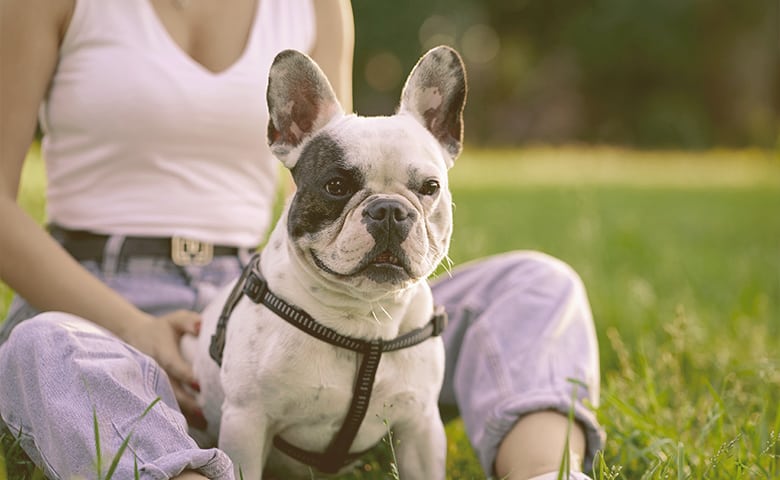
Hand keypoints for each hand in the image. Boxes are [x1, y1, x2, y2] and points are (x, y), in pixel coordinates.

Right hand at [124, 310, 206, 428]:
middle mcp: (153, 369)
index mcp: (160, 351)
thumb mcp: (174, 319)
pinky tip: (193, 425)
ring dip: (184, 413)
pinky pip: (163, 404)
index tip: (199, 384)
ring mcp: (150, 381)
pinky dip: (177, 415)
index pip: (173, 364)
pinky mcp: (150, 390)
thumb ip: (188, 321)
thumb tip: (201, 326)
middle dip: (187, 403)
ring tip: (204, 425)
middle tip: (206, 414)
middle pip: (170, 389)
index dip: (185, 374)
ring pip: (166, 400)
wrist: (133, 335)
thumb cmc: (162, 328)